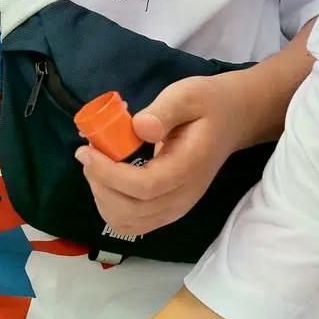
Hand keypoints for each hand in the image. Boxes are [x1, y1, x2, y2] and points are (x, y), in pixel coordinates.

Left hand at [73, 71, 263, 240]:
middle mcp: (183, 197)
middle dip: (100, 185)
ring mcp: (176, 208)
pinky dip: (110, 207)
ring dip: (102, 198)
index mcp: (189, 168)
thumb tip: (140, 128)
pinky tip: (106, 181)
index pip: (144, 187)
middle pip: (131, 211)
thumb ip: (164, 111)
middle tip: (88, 154)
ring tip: (95, 166)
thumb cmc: (208, 105)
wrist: (232, 121)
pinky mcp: (167, 210)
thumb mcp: (187, 95)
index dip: (108, 174)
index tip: (86, 150)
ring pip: (128, 222)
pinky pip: (132, 223)